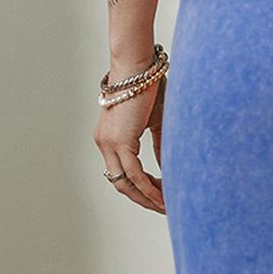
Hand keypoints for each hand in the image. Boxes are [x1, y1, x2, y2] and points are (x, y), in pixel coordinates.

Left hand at [95, 66, 165, 214]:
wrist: (138, 66)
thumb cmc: (148, 85)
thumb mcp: (156, 121)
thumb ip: (159, 146)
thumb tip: (167, 167)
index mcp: (110, 139)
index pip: (123, 174)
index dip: (141, 189)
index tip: (160, 195)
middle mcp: (105, 144)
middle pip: (121, 184)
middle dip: (143, 199)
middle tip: (164, 207)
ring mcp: (109, 144)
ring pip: (126, 183)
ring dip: (146, 197)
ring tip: (166, 206)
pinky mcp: (119, 142)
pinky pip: (134, 174)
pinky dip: (148, 187)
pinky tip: (162, 196)